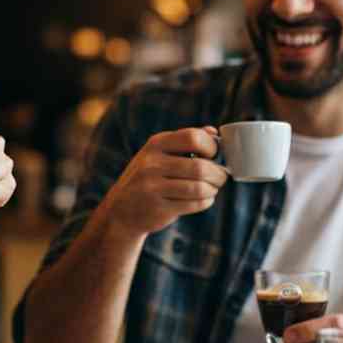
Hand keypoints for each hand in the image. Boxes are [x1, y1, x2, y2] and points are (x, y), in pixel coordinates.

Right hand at [103, 126, 227, 235]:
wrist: (121, 210)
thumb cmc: (148, 177)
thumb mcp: (159, 154)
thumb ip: (185, 141)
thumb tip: (213, 132)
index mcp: (155, 144)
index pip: (193, 137)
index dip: (211, 146)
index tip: (214, 155)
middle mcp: (151, 164)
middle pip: (200, 167)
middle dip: (218, 174)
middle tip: (221, 177)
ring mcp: (152, 187)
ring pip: (199, 188)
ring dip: (213, 189)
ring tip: (212, 189)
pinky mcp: (158, 208)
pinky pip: (194, 204)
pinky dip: (206, 202)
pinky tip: (203, 199)